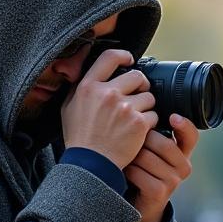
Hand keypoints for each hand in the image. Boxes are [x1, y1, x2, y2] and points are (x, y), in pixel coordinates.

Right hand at [61, 49, 157, 168]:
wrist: (90, 165)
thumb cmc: (79, 138)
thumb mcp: (68, 108)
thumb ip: (79, 88)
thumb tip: (88, 73)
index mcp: (89, 87)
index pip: (110, 57)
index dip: (123, 56)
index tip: (129, 60)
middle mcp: (107, 94)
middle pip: (137, 76)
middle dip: (140, 86)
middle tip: (137, 97)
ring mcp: (125, 108)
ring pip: (148, 96)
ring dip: (145, 106)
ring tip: (134, 119)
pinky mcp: (138, 123)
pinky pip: (154, 115)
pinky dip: (149, 124)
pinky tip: (138, 132)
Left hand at [126, 114, 199, 221]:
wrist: (140, 205)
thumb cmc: (143, 171)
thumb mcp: (152, 152)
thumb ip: (155, 135)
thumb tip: (144, 110)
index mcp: (183, 153)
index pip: (191, 136)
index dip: (184, 125)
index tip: (173, 117)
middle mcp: (183, 167)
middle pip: (164, 144)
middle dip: (143, 139)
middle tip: (128, 141)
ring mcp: (173, 181)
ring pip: (147, 157)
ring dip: (131, 155)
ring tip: (124, 156)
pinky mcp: (159, 193)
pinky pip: (139, 173)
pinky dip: (128, 170)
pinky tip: (124, 171)